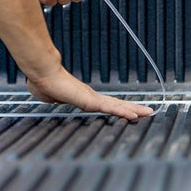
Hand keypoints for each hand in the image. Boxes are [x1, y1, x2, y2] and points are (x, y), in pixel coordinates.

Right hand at [27, 66, 153, 119]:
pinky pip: (110, 108)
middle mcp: (91, 97)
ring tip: (148, 113)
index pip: (106, 104)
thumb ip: (56, 98)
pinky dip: (123, 112)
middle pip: (116, 104)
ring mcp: (92, 98)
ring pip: (117, 106)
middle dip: (133, 108)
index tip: (129, 111)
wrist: (42, 74)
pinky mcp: (90, 101)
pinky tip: (135, 116)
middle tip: (148, 111)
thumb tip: (52, 95)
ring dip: (134, 110)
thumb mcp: (50, 96)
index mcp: (84, 97)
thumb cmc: (43, 82)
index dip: (118, 108)